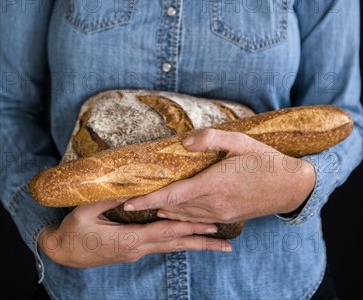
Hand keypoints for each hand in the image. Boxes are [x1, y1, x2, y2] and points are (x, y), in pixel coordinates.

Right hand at [38, 199, 231, 267]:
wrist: (61, 252)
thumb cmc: (73, 231)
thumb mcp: (87, 211)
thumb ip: (109, 198)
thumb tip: (131, 185)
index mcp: (129, 240)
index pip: (164, 232)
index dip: (187, 227)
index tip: (209, 224)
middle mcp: (137, 249)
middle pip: (174, 244)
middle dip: (201, 242)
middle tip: (226, 243)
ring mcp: (136, 252)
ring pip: (171, 247)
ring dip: (193, 244)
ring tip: (217, 245)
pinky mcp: (133, 250)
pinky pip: (161, 245)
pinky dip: (178, 242)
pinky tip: (187, 238)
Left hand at [123, 129, 315, 223]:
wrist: (292, 186)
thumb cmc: (265, 160)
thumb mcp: (240, 141)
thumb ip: (211, 139)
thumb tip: (184, 142)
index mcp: (215, 183)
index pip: (173, 195)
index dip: (148, 200)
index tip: (128, 202)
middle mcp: (215, 203)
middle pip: (175, 208)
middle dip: (151, 206)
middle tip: (130, 201)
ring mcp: (223, 213)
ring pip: (186, 216)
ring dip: (165, 213)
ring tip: (147, 207)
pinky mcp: (229, 217)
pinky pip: (199, 220)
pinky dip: (183, 217)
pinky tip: (175, 214)